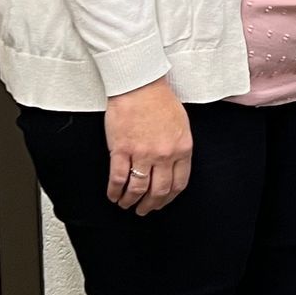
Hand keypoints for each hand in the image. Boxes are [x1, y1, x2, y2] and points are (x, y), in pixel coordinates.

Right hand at [104, 78, 192, 214]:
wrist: (139, 84)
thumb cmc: (159, 99)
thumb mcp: (181, 124)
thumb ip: (179, 147)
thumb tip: (174, 166)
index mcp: (182, 148)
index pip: (179, 184)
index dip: (169, 198)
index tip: (162, 202)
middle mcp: (164, 154)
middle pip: (159, 191)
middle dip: (151, 205)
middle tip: (144, 209)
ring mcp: (142, 153)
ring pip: (138, 189)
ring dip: (131, 201)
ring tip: (127, 204)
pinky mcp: (121, 149)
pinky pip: (118, 178)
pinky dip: (115, 191)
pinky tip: (113, 195)